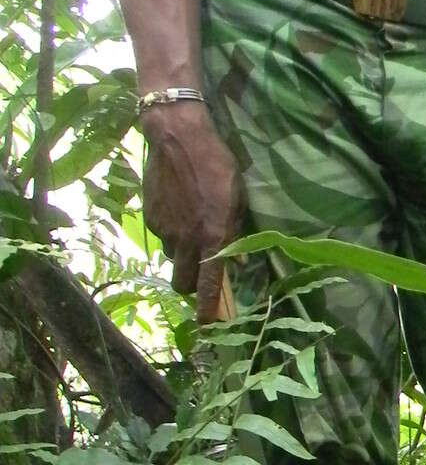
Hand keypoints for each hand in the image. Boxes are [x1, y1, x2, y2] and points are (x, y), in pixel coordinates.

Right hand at [140, 103, 245, 323]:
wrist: (177, 137)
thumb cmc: (217, 166)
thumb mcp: (237, 200)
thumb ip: (235, 233)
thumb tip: (234, 261)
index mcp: (212, 239)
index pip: (208, 287)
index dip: (207, 310)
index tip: (207, 327)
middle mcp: (186, 241)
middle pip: (183, 283)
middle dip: (192, 285)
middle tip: (201, 270)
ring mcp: (165, 230)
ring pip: (173, 258)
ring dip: (182, 254)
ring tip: (191, 228)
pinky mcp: (150, 218)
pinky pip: (162, 236)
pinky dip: (171, 232)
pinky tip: (178, 208)